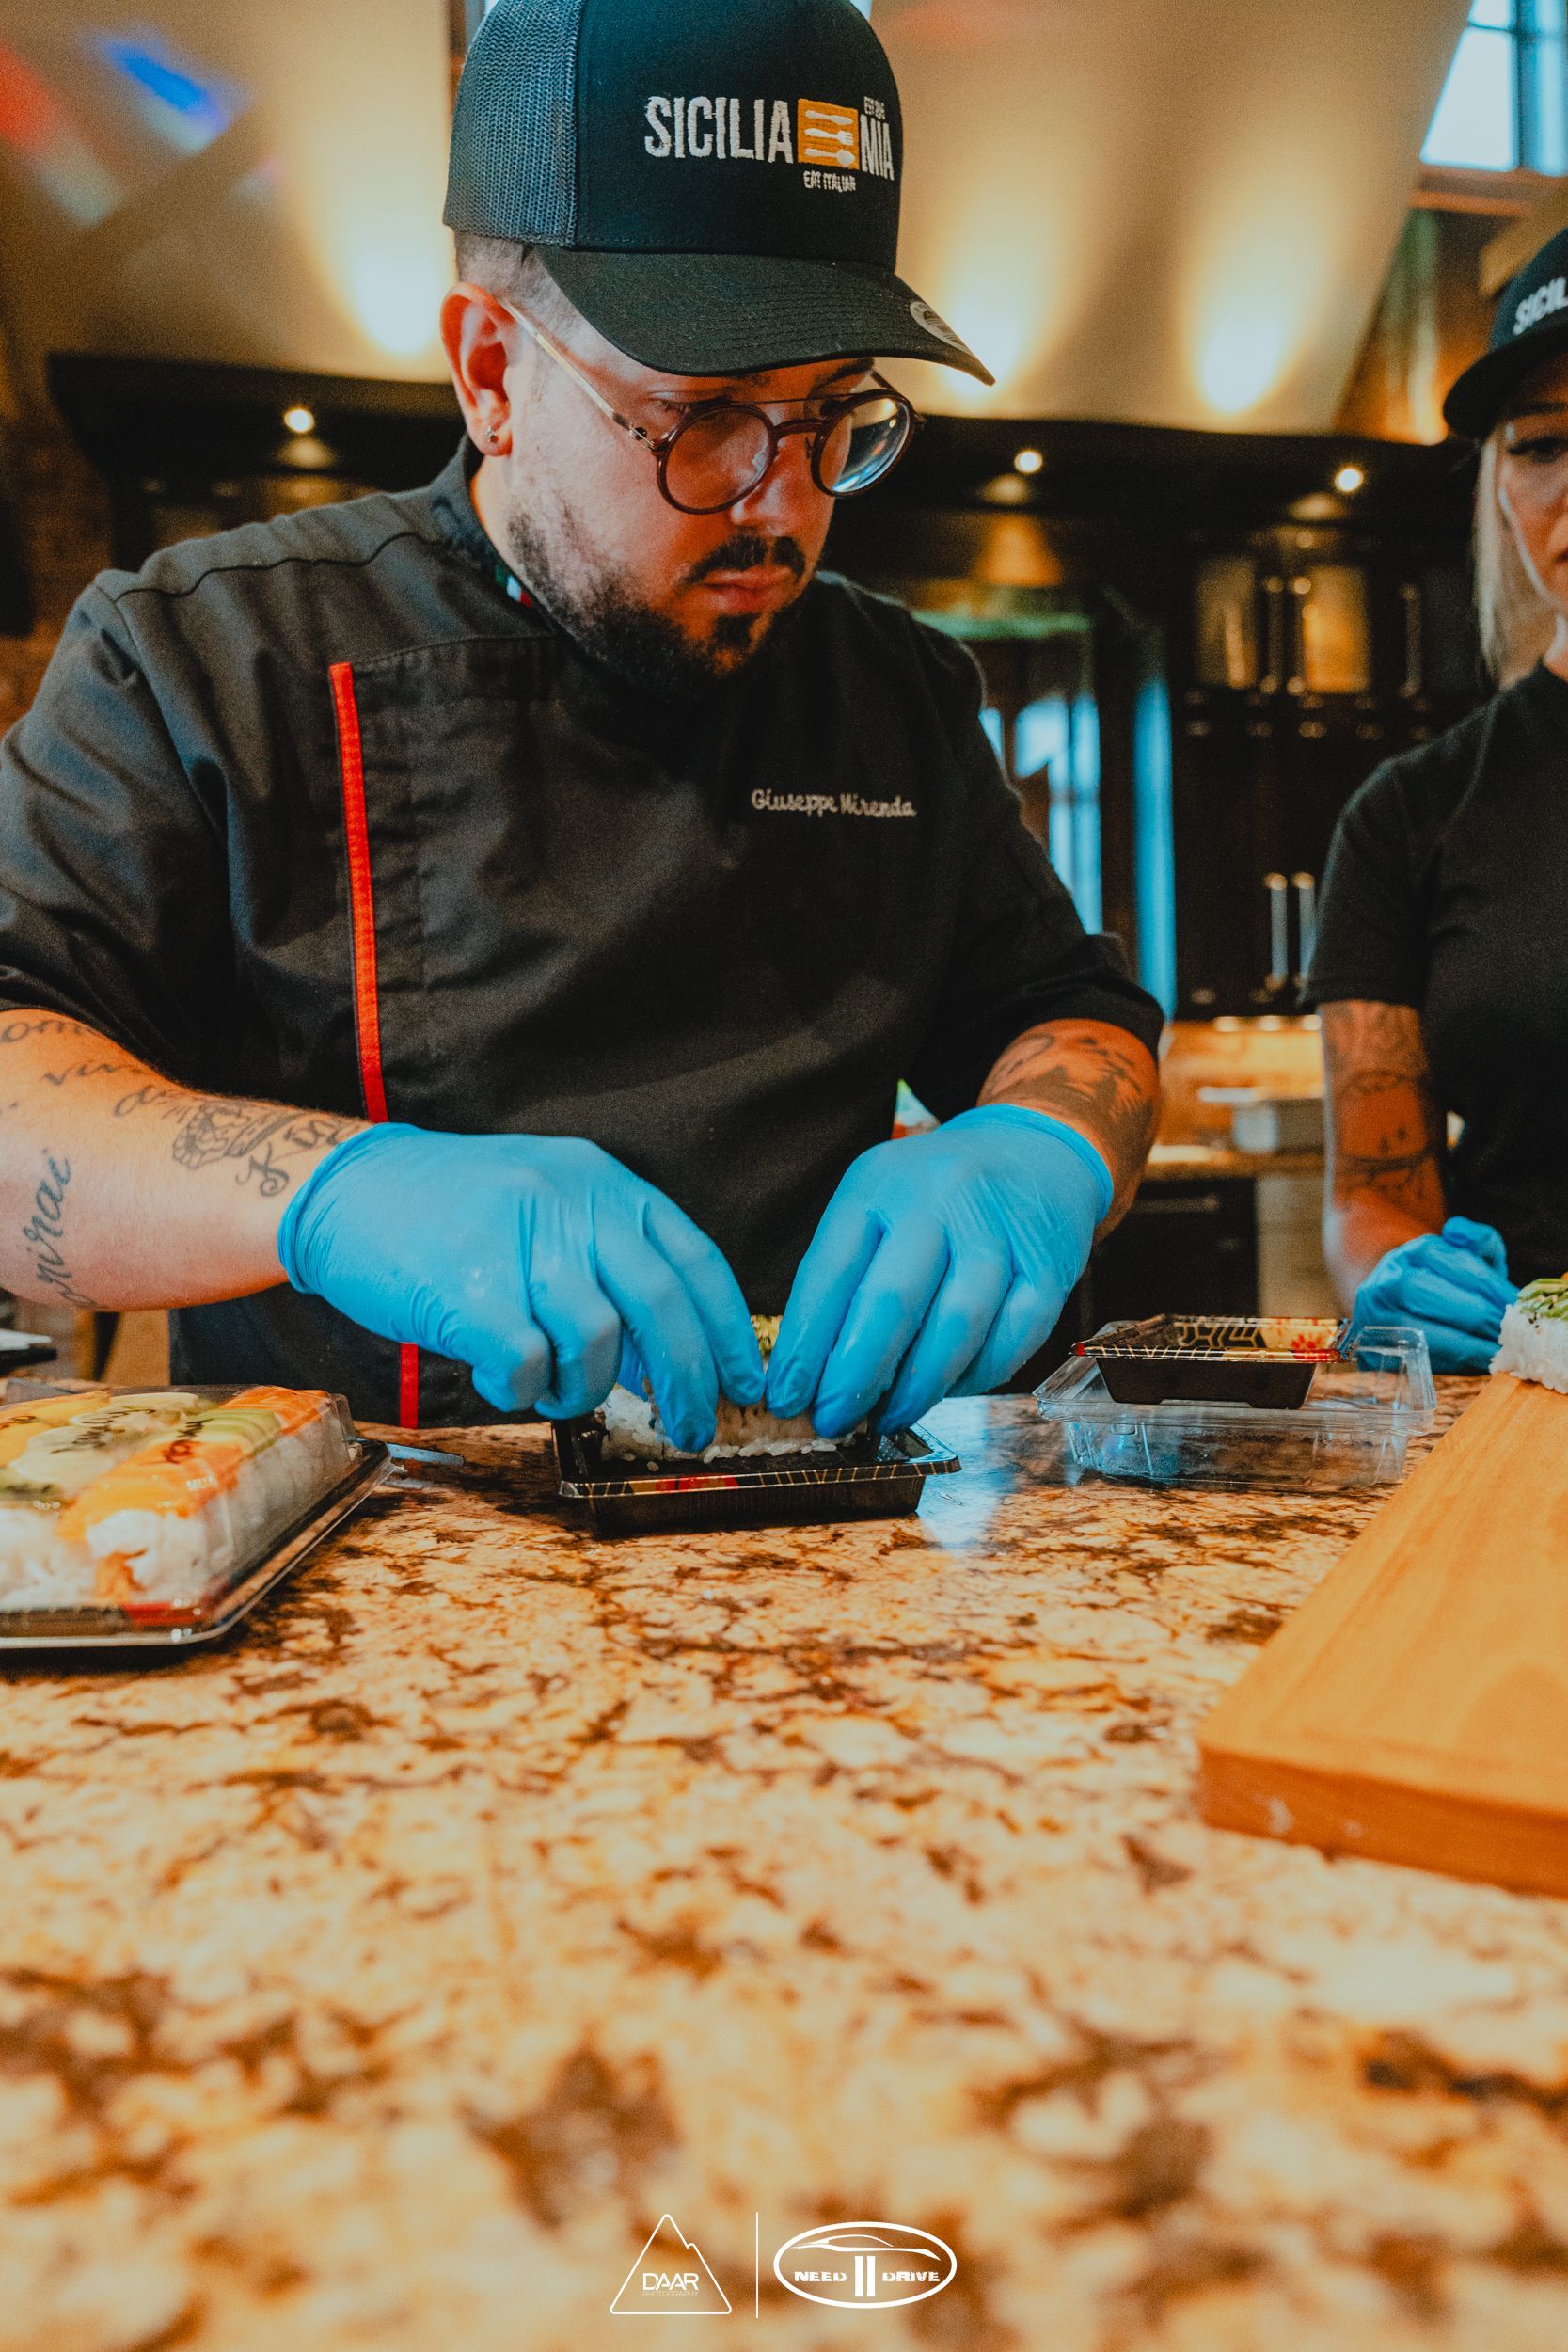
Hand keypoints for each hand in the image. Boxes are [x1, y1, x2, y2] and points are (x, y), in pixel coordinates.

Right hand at [276, 1125, 762, 1444]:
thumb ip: (606, 1268)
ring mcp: (518, 1243)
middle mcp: (568, 1204)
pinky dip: (525, 1390)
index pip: (693, 1260)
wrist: (345, 1188)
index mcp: (600, 1183)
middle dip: (687, 1380)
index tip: (744, 1383)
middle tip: (690, 1429)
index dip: (728, 1331)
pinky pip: (526, 1363)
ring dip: (586, 1388)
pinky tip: (505, 1383)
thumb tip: (663, 1359)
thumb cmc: (451, 1211)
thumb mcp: (544, 1209)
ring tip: (559, 1394)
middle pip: (660, 1305)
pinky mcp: (467, 1289)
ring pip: (596, 1341)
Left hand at [765, 1106, 1111, 1436]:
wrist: (1032, 1149)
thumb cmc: (935, 1195)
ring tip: (888, 1418)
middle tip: (832, 1422)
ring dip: (917, 1387)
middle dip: (854, 1376)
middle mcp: (938, 1198)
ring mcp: (999, 1229)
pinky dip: (976, 1376)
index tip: (783, 1398)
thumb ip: (846, 1278)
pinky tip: (948, 1391)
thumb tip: (813, 1376)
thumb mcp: (876, 1205)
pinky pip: (1014, 1336)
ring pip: (956, 1324)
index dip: (803, 1346)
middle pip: (891, 1302)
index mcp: (878, 1184)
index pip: (829, 1274)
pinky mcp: (1049, 1263)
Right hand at [1352, 1215, 1515, 1372]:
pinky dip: (1449, 1364)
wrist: (1392, 1307)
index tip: (1519, 1308)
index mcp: (1417, 1252)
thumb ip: (1477, 1240)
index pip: (1462, 1267)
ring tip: (1496, 1353)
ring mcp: (1376, 1316)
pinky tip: (1473, 1365)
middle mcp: (1390, 1280)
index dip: (1495, 1290)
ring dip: (1468, 1346)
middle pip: (1442, 1300)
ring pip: (1426, 1332)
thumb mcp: (1462, 1257)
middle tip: (1511, 1335)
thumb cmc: (1440, 1284)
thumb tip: (1458, 1232)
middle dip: (1483, 1320)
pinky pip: (1415, 1357)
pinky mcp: (1373, 1349)